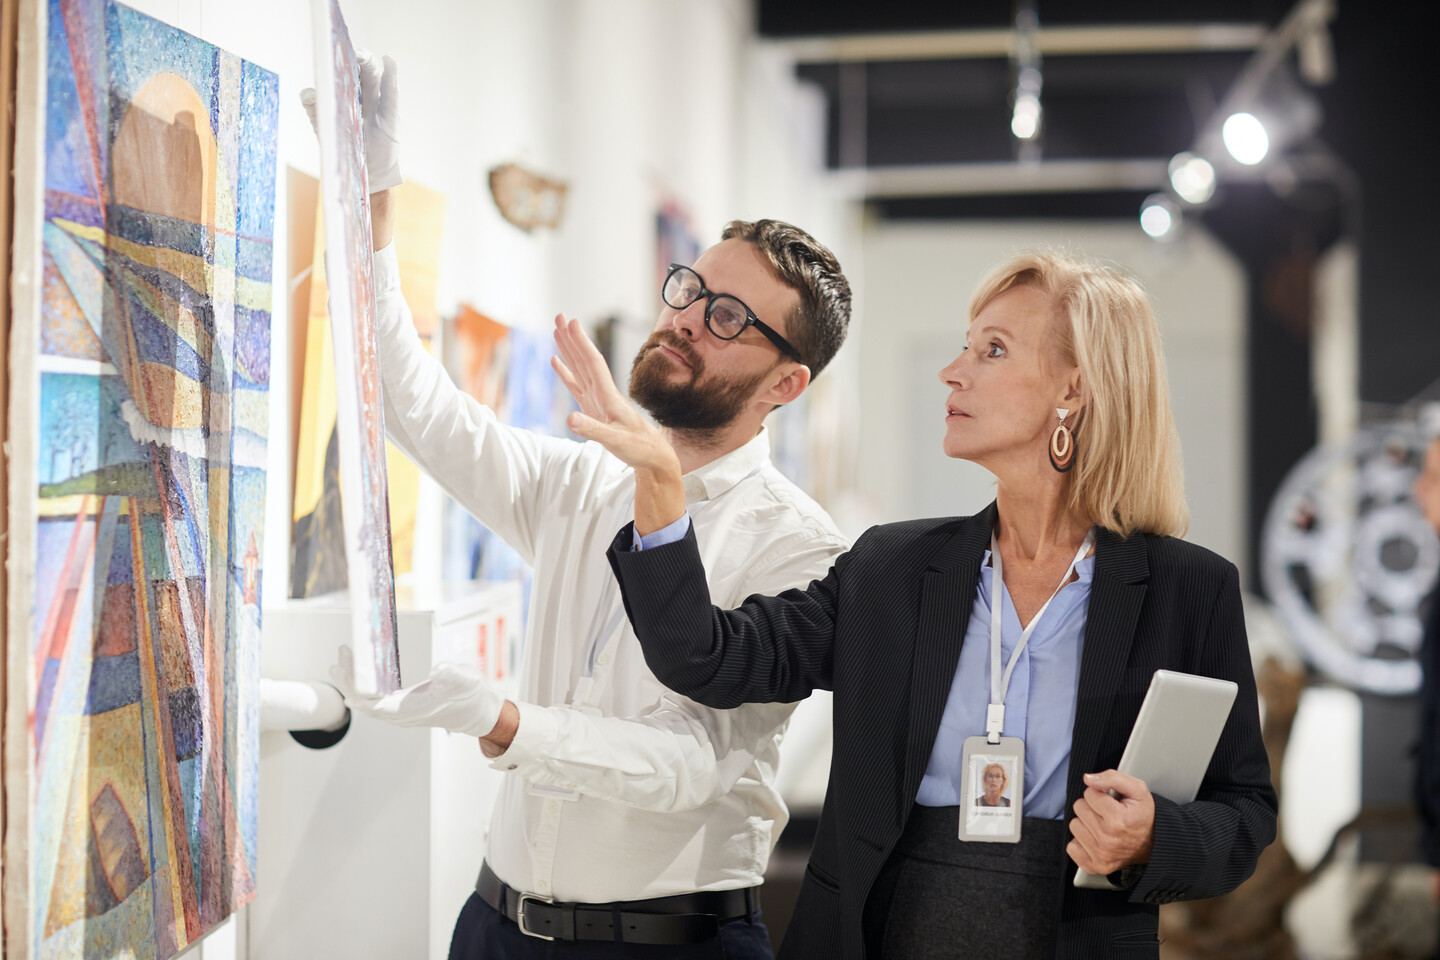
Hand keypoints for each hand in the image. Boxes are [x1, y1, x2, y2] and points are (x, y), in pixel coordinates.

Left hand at [296, 49, 401, 191]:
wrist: (364, 175)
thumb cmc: (344, 149)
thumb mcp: (325, 128)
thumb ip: (315, 109)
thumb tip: (307, 92)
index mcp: (346, 94)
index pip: (344, 70)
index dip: (339, 57)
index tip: (329, 47)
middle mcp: (363, 95)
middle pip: (360, 68)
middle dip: (354, 57)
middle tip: (344, 51)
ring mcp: (378, 104)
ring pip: (375, 76)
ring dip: (369, 62)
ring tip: (362, 55)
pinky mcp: (391, 117)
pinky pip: (392, 93)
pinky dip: (392, 76)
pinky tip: (389, 61)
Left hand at [331, 646, 504, 737]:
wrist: (479, 712)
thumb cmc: (471, 697)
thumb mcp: (465, 681)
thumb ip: (451, 675)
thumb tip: (437, 669)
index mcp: (410, 711)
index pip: (373, 703)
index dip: (357, 688)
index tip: (346, 668)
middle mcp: (400, 714)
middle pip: (364, 702)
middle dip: (349, 682)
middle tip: (339, 658)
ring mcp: (400, 711)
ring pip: (368, 701)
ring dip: (354, 683)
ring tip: (343, 662)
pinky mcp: (403, 705)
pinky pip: (376, 698)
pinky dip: (365, 685)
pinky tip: (361, 673)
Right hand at [551, 316, 672, 470]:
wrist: (652, 455)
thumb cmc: (637, 447)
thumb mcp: (615, 441)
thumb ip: (592, 430)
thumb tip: (570, 419)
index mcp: (608, 396)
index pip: (593, 363)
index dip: (582, 344)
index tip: (572, 323)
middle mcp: (603, 392)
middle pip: (584, 359)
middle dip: (571, 338)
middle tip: (558, 316)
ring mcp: (597, 399)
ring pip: (579, 368)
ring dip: (568, 349)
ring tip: (556, 330)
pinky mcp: (593, 408)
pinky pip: (576, 385)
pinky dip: (565, 372)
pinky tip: (556, 361)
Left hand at [1067, 769, 1155, 875]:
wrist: (1154, 843)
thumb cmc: (1144, 816)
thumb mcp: (1137, 790)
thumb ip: (1112, 778)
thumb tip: (1089, 779)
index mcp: (1117, 819)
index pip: (1089, 793)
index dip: (1100, 794)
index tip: (1111, 801)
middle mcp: (1107, 838)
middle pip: (1079, 808)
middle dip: (1092, 807)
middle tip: (1107, 813)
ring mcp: (1100, 854)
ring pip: (1074, 825)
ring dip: (1086, 823)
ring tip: (1102, 825)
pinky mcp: (1095, 865)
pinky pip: (1071, 847)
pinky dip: (1081, 842)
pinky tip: (1095, 839)